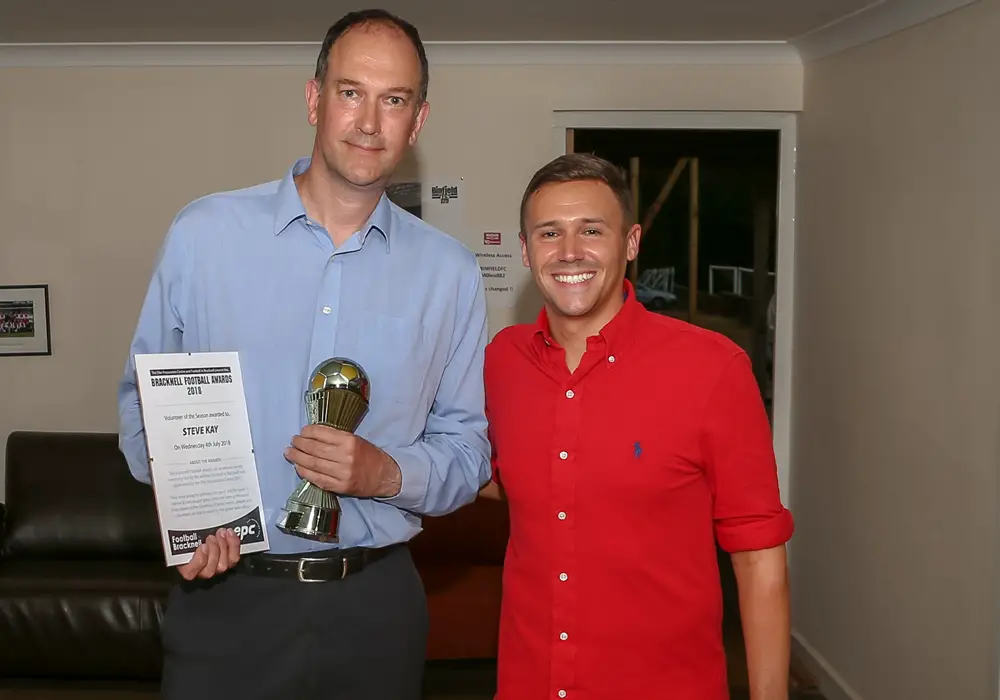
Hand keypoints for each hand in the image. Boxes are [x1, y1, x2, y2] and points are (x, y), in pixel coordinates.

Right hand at [177, 528, 240, 580]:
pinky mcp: (229, 561)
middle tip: (212, 536)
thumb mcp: (181, 537)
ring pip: (224, 565)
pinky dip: (233, 545)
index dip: (199, 561)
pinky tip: (230, 534)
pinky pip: (234, 558)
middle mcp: (202, 573)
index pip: (191, 573)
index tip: (201, 546)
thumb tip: (173, 522)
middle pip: (210, 570)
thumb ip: (178, 536)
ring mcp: (217, 569)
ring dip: (224, 547)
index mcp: (187, 569)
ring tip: (221, 532)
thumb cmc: (189, 536)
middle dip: (213, 551)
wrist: (203, 534)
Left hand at [284, 424, 401, 498]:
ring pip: (313, 464)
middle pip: (314, 449)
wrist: (385, 476)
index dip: (308, 432)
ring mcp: (342, 473)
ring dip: (298, 458)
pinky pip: (317, 479)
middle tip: (293, 442)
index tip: (302, 431)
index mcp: (350, 441)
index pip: (322, 434)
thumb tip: (312, 435)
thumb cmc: (369, 456)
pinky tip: (298, 467)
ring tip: (290, 453)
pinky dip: (305, 473)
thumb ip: (336, 438)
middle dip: (300, 444)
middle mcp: (345, 456)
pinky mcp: (340, 486)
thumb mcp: (356, 440)